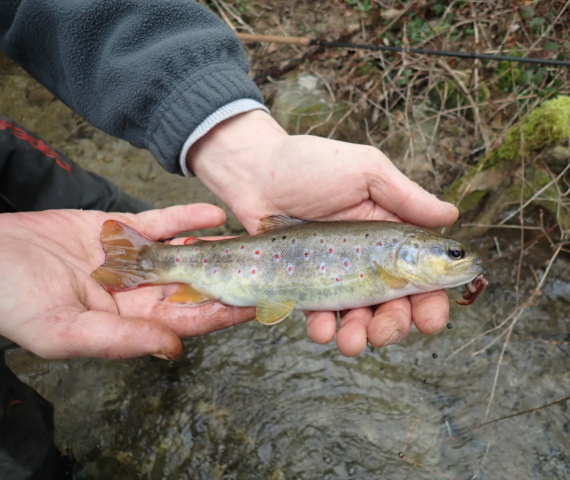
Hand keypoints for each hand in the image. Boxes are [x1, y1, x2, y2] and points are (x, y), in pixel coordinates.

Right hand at [0, 204, 253, 359]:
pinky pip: (161, 225)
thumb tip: (173, 348)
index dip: (222, 312)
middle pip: (195, 287)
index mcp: (129, 323)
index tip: (256, 304)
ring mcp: (131, 261)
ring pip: (183, 254)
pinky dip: (186, 220)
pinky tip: (214, 215)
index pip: (187, 320)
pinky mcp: (118, 231)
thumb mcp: (64, 331)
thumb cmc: (13, 301)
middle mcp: (137, 294)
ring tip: (251, 241)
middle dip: (230, 279)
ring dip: (216, 248)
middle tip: (267, 268)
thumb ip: (121, 340)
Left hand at [187, 110, 458, 355]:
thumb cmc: (311, 164)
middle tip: (383, 333)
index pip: (423, 276)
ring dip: (362, 336)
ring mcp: (337, 276)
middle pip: (396, 306)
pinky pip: (320, 315)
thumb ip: (406, 197)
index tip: (430, 319)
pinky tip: (321, 327)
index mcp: (391, 236)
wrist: (254, 172)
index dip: (432, 302)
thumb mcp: (366, 171)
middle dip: (395, 327)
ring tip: (352, 342)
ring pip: (360, 318)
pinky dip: (324, 328)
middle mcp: (369, 261)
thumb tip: (452, 216)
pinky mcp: (306, 285)